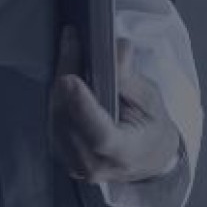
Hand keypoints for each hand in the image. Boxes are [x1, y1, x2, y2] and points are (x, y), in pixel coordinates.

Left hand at [49, 25, 181, 184]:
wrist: (147, 156)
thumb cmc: (151, 126)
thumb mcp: (152, 100)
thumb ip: (132, 78)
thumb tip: (117, 50)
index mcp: (125, 154)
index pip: (99, 135)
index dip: (83, 107)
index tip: (71, 78)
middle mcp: (96, 166)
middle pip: (70, 119)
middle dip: (68, 76)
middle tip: (71, 41)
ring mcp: (75, 164)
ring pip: (57, 117)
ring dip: (61, 81)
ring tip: (70, 48)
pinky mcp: (62, 154)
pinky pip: (54, 119)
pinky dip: (59, 93)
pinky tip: (67, 72)